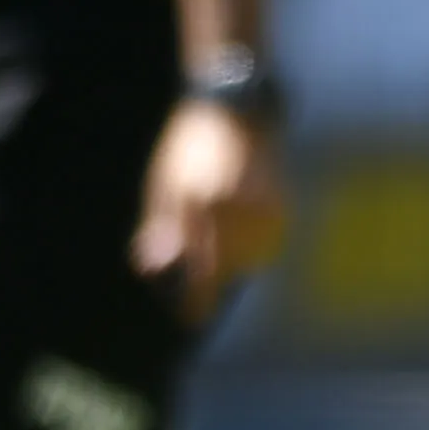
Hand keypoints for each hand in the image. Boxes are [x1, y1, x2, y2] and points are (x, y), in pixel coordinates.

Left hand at [140, 98, 287, 317]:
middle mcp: (231, 205)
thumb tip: (151, 268)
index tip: (191, 321)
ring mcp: (258, 203)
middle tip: (200, 284)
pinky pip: (265, 240)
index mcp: (197, 202)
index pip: (198, 265)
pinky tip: (242, 233)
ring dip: (232, 261)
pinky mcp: (277, 201)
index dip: (196, 299)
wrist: (232, 109)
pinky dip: (252, 245)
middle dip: (211, 277)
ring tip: (219, 243)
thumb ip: (158, 229)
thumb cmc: (186, 149)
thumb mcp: (162, 187)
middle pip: (225, 266)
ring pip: (247, 257)